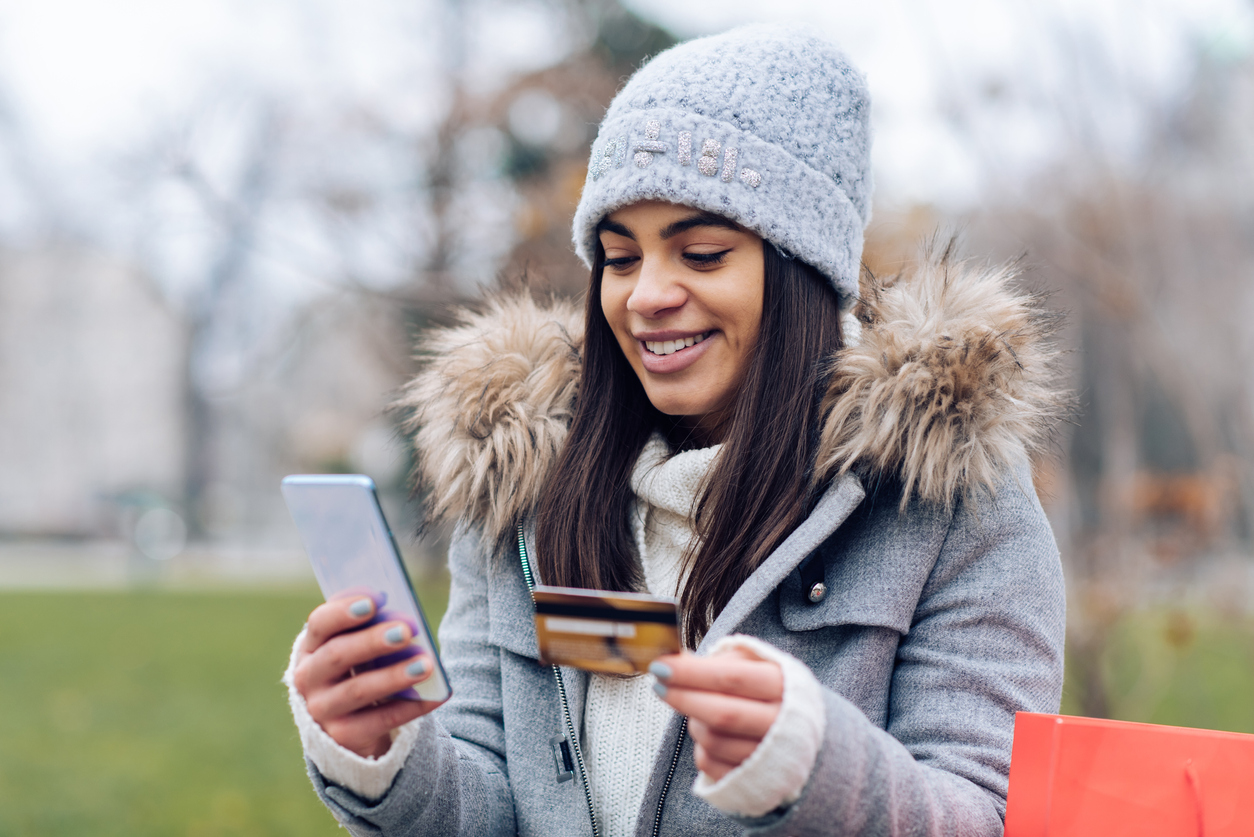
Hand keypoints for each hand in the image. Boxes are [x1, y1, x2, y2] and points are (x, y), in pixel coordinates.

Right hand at [291, 594, 444, 757]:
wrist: (352, 722)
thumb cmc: (360, 669)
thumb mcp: (358, 646)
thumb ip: (371, 629)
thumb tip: (403, 616)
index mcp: (311, 647)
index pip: (319, 623)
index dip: (344, 611)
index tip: (374, 601)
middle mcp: (308, 678)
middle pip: (337, 655)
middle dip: (372, 641)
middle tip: (405, 631)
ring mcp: (322, 710)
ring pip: (358, 690)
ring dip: (394, 676)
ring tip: (426, 665)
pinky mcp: (343, 736)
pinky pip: (381, 720)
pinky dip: (411, 706)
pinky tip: (435, 696)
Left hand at [649, 646, 782, 780]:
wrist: (806, 736)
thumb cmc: (774, 692)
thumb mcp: (758, 664)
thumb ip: (722, 659)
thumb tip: (677, 659)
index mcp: (784, 687)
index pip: (731, 678)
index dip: (691, 672)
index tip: (661, 665)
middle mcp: (781, 726)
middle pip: (722, 714)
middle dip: (682, 697)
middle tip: (659, 684)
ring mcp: (769, 758)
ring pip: (713, 740)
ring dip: (692, 721)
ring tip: (692, 705)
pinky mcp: (754, 782)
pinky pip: (710, 764)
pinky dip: (700, 746)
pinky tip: (706, 730)